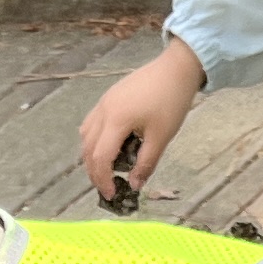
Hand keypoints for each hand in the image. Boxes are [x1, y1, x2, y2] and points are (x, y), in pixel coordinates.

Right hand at [76, 38, 207, 207]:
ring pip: (85, 135)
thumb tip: (135, 185)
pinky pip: (91, 123)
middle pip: (88, 148)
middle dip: (94, 172)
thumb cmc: (172, 101)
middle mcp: (103, 111)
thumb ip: (146, 163)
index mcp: (116, 121)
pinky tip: (109, 147)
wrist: (176, 68)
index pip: (100, 158)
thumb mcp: (162, 137)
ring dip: (92, 156)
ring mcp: (103, 102)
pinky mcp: (108, 97)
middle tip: (107, 187)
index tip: (112, 195)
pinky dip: (94, 140)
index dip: (103, 180)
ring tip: (107, 169)